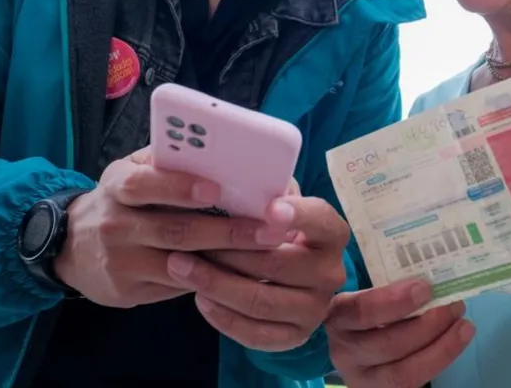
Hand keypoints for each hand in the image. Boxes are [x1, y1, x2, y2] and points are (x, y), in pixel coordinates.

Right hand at [53, 148, 290, 308]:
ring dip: (227, 258)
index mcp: (117, 187)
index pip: (144, 184)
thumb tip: (212, 146)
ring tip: (266, 250)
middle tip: (269, 227)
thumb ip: (161, 160)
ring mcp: (122, 262)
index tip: (217, 188)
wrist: (69, 247)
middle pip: (175, 230)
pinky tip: (242, 273)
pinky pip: (176, 287)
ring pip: (181, 264)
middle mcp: (116, 225)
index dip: (179, 186)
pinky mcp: (128, 292)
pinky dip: (210, 280)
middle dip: (228, 230)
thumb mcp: (127, 172)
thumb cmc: (116, 201)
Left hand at [164, 194, 351, 351]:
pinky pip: (254, 334)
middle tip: (189, 238)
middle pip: (277, 264)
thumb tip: (238, 173)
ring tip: (179, 265)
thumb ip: (264, 190)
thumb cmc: (268, 228)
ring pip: (259, 302)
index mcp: (331, 233)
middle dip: (228, 252)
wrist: (284, 278)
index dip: (296, 214)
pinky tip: (199, 297)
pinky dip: (222, 317)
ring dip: (214, 283)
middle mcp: (331, 272)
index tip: (268, 208)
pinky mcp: (295, 337)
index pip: (319, 219)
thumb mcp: (273, 203)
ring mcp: (315, 309)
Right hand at [327, 280, 474, 387]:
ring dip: (441, 346)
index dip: (393, 302)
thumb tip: (432, 256)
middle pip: (386, 344)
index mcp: (338, 314)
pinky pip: (413, 383)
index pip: (360, 310)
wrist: (358, 343)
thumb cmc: (372, 304)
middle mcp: (344, 349)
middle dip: (427, 324)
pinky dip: (441, 360)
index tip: (424, 287)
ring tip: (464, 324)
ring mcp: (362, 376)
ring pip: (402, 371)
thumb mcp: (369, 288)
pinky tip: (459, 339)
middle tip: (454, 303)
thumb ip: (390, 277)